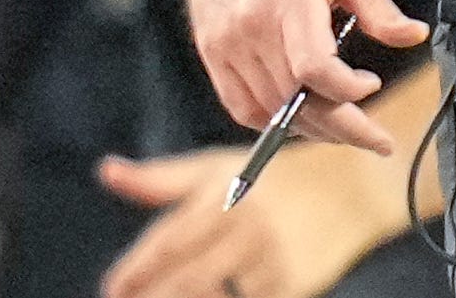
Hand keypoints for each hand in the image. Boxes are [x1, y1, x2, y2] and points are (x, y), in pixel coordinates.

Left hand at [97, 148, 380, 297]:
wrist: (348, 189)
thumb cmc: (268, 181)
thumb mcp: (217, 170)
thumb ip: (159, 180)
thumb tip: (107, 170)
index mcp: (226, 196)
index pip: (167, 243)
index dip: (134, 272)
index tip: (113, 289)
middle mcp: (250, 228)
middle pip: (186, 282)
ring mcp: (273, 260)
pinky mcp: (293, 285)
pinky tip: (219, 295)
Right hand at [178, 0, 425, 147]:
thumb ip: (378, 7)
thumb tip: (412, 35)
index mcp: (289, 2)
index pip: (315, 69)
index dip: (347, 91)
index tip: (371, 86)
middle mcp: (251, 29)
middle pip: (294, 100)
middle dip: (340, 127)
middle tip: (373, 138)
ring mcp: (225, 44)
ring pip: (267, 110)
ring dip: (307, 127)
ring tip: (340, 127)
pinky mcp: (210, 51)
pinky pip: (239, 104)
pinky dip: (270, 118)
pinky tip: (296, 115)